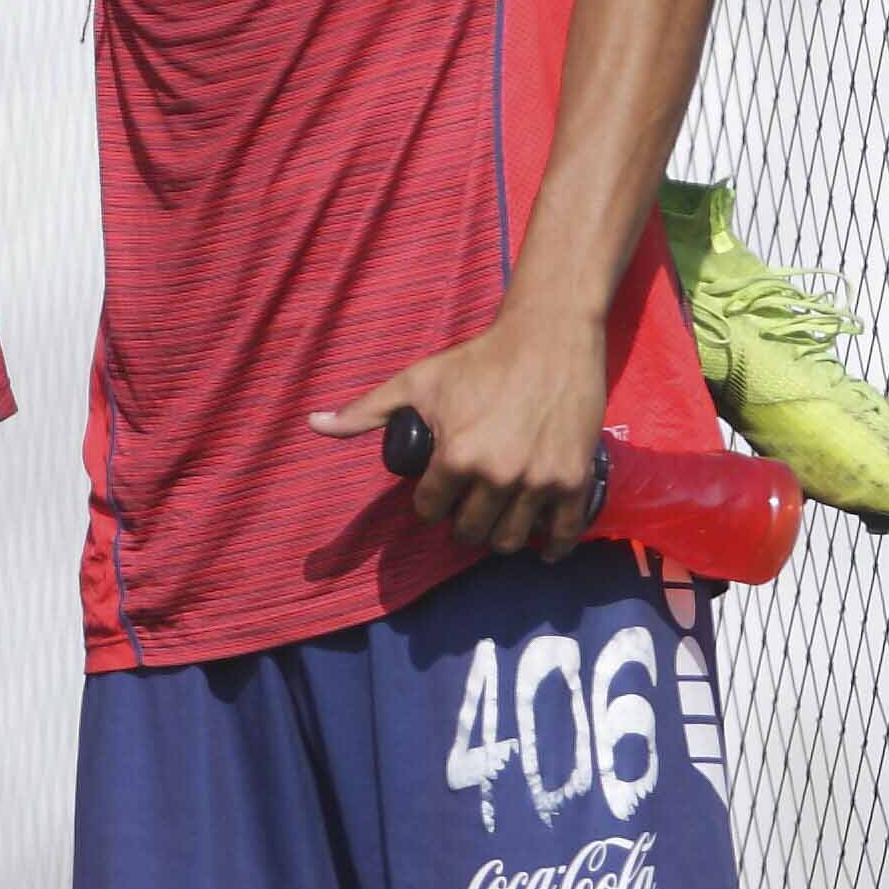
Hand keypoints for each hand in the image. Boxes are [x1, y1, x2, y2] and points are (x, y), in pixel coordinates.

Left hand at [316, 312, 608, 557]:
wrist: (548, 340)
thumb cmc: (478, 360)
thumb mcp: (416, 382)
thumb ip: (365, 410)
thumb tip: (313, 424)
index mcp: (457, 457)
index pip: (431, 510)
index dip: (429, 506)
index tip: (435, 497)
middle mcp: (499, 476)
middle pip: (471, 530)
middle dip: (463, 525)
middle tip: (466, 513)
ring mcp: (540, 481)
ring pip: (512, 538)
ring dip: (500, 537)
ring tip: (497, 524)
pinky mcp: (574, 480)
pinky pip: (565, 532)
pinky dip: (553, 546)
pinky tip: (544, 548)